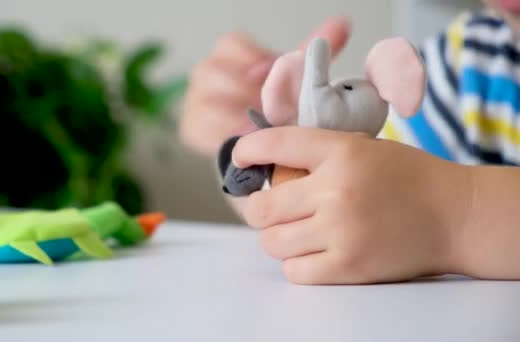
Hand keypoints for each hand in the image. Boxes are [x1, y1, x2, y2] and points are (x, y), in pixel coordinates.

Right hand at [179, 16, 350, 156]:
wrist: (254, 143)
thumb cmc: (272, 106)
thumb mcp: (291, 79)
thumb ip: (309, 54)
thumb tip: (342, 24)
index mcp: (230, 56)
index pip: (229, 45)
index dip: (249, 57)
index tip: (268, 72)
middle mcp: (208, 75)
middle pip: (212, 71)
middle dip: (240, 89)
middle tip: (263, 104)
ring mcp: (196, 101)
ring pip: (205, 101)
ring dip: (232, 114)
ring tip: (257, 126)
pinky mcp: (192, 128)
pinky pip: (200, 128)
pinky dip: (222, 133)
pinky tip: (244, 139)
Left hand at [233, 127, 471, 284]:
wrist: (455, 215)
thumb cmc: (406, 178)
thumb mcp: (362, 148)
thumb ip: (317, 155)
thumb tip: (266, 168)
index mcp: (341, 151)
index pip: (276, 143)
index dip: (247, 150)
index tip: (240, 157)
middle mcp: (337, 190)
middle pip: (261, 207)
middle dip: (257, 208)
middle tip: (268, 208)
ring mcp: (342, 231)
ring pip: (272, 242)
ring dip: (276, 237)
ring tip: (295, 231)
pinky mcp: (350, 266)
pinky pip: (295, 271)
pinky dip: (295, 263)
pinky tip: (311, 252)